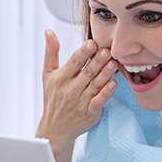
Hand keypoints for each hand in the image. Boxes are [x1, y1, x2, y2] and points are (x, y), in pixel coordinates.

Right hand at [36, 30, 117, 161]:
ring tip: (114, 63)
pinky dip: (106, 93)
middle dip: (97, 61)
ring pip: (95, 85)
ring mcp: (80, 102)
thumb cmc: (53, 98)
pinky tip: (114, 83)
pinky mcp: (90, 113)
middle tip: (107, 50)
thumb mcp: (48, 75)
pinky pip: (99, 101)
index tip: (92, 42)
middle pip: (86, 72)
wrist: (55, 129)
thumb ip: (51, 52)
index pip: (74, 62)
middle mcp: (70, 90)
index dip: (83, 52)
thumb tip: (49, 31)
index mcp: (61, 78)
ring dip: (105, 73)